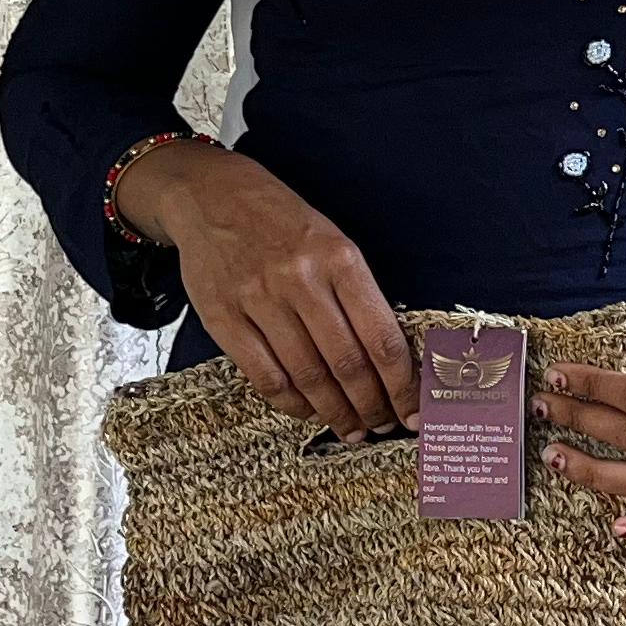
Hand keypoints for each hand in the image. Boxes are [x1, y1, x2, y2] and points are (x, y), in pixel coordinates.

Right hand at [123, 139, 414, 436]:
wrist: (211, 196)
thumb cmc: (283, 223)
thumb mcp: (333, 241)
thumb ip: (357, 294)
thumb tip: (388, 360)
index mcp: (339, 259)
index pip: (381, 337)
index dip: (402, 384)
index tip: (414, 410)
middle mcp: (300, 280)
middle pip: (347, 364)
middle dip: (371, 406)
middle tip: (383, 425)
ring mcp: (259, 300)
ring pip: (308, 377)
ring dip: (335, 412)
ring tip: (352, 428)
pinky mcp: (223, 318)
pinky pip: (265, 377)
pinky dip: (292, 403)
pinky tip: (308, 410)